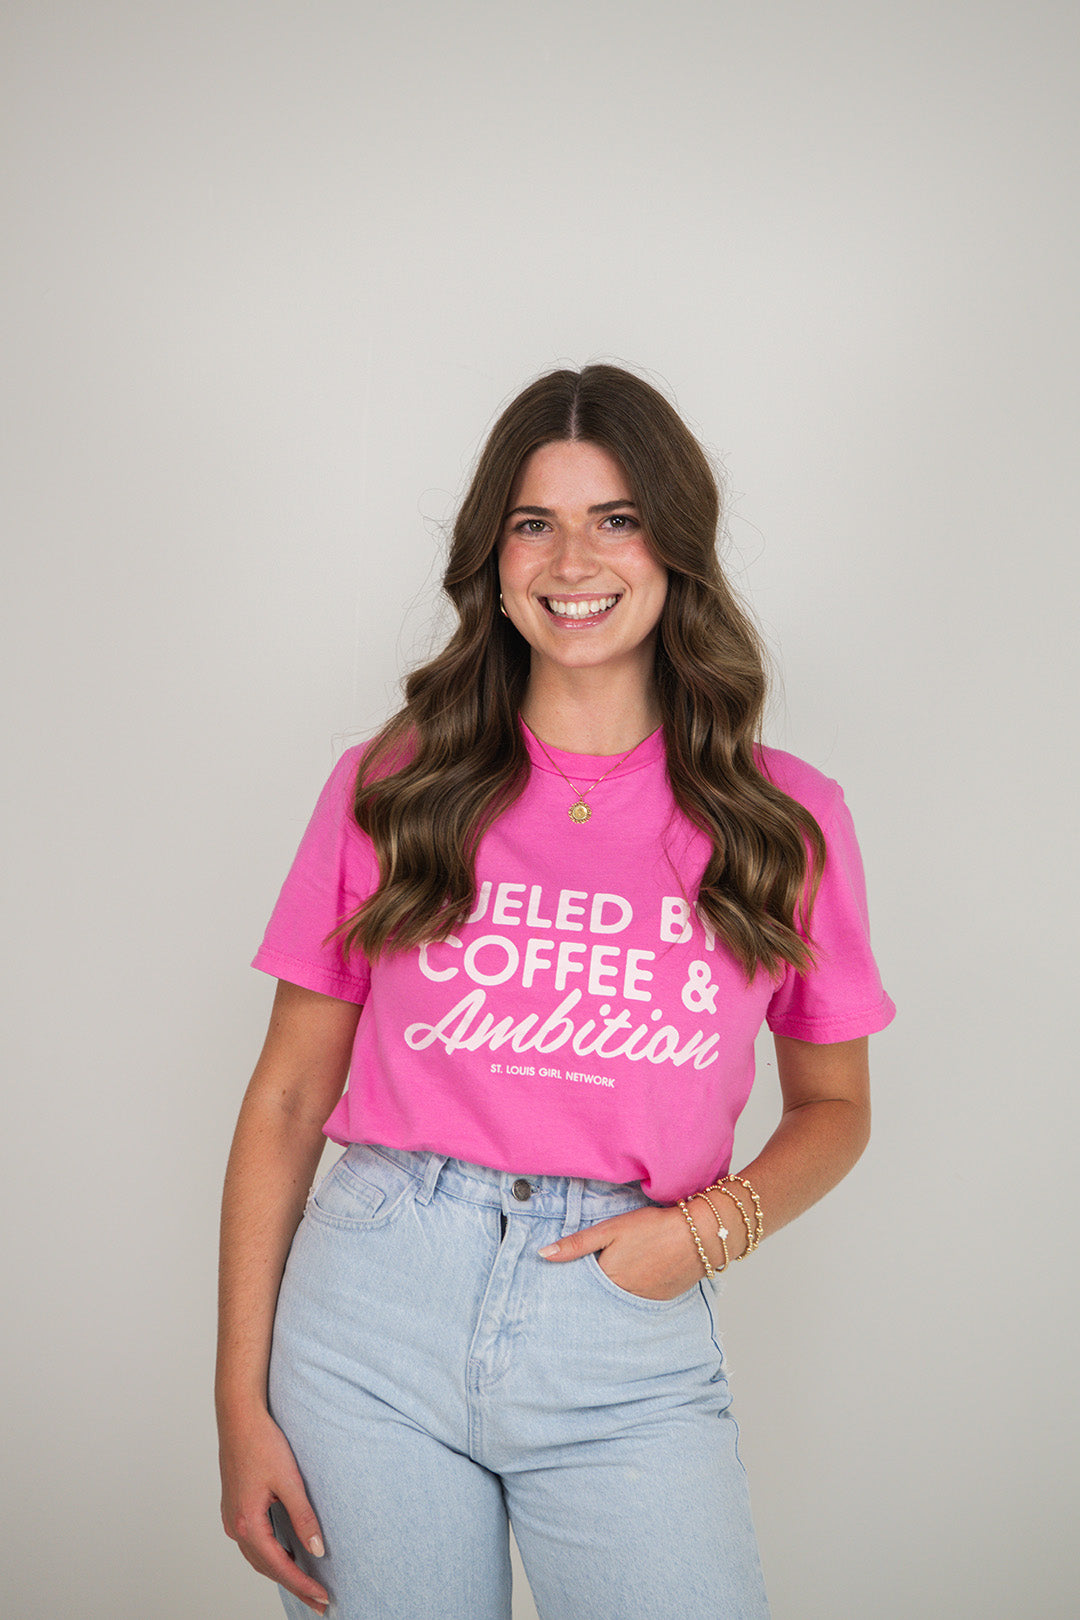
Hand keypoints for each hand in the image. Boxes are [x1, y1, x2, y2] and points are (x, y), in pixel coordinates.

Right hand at [219, 1405, 329, 1615]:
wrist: (239, 1417)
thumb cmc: (262, 1443)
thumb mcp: (289, 1480)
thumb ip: (303, 1517)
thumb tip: (318, 1549)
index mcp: (247, 1523)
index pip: (279, 1566)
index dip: (302, 1584)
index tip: (322, 1598)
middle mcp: (235, 1527)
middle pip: (267, 1568)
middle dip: (294, 1585)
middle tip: (319, 1602)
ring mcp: (231, 1518)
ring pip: (258, 1557)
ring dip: (281, 1572)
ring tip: (306, 1583)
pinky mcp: (234, 1508)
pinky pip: (253, 1543)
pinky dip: (270, 1555)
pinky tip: (286, 1554)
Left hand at [538, 1203, 711, 1298]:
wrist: (699, 1235)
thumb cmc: (654, 1227)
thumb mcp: (610, 1229)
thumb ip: (577, 1244)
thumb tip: (543, 1255)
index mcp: (607, 1279)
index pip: (581, 1286)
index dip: (574, 1279)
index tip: (564, 1279)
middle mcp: (623, 1296)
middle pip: (599, 1295)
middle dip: (591, 1289)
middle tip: (590, 1277)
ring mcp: (643, 1300)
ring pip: (618, 1299)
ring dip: (612, 1292)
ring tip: (614, 1275)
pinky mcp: (660, 1299)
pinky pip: (638, 1300)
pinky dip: (632, 1292)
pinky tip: (635, 1277)